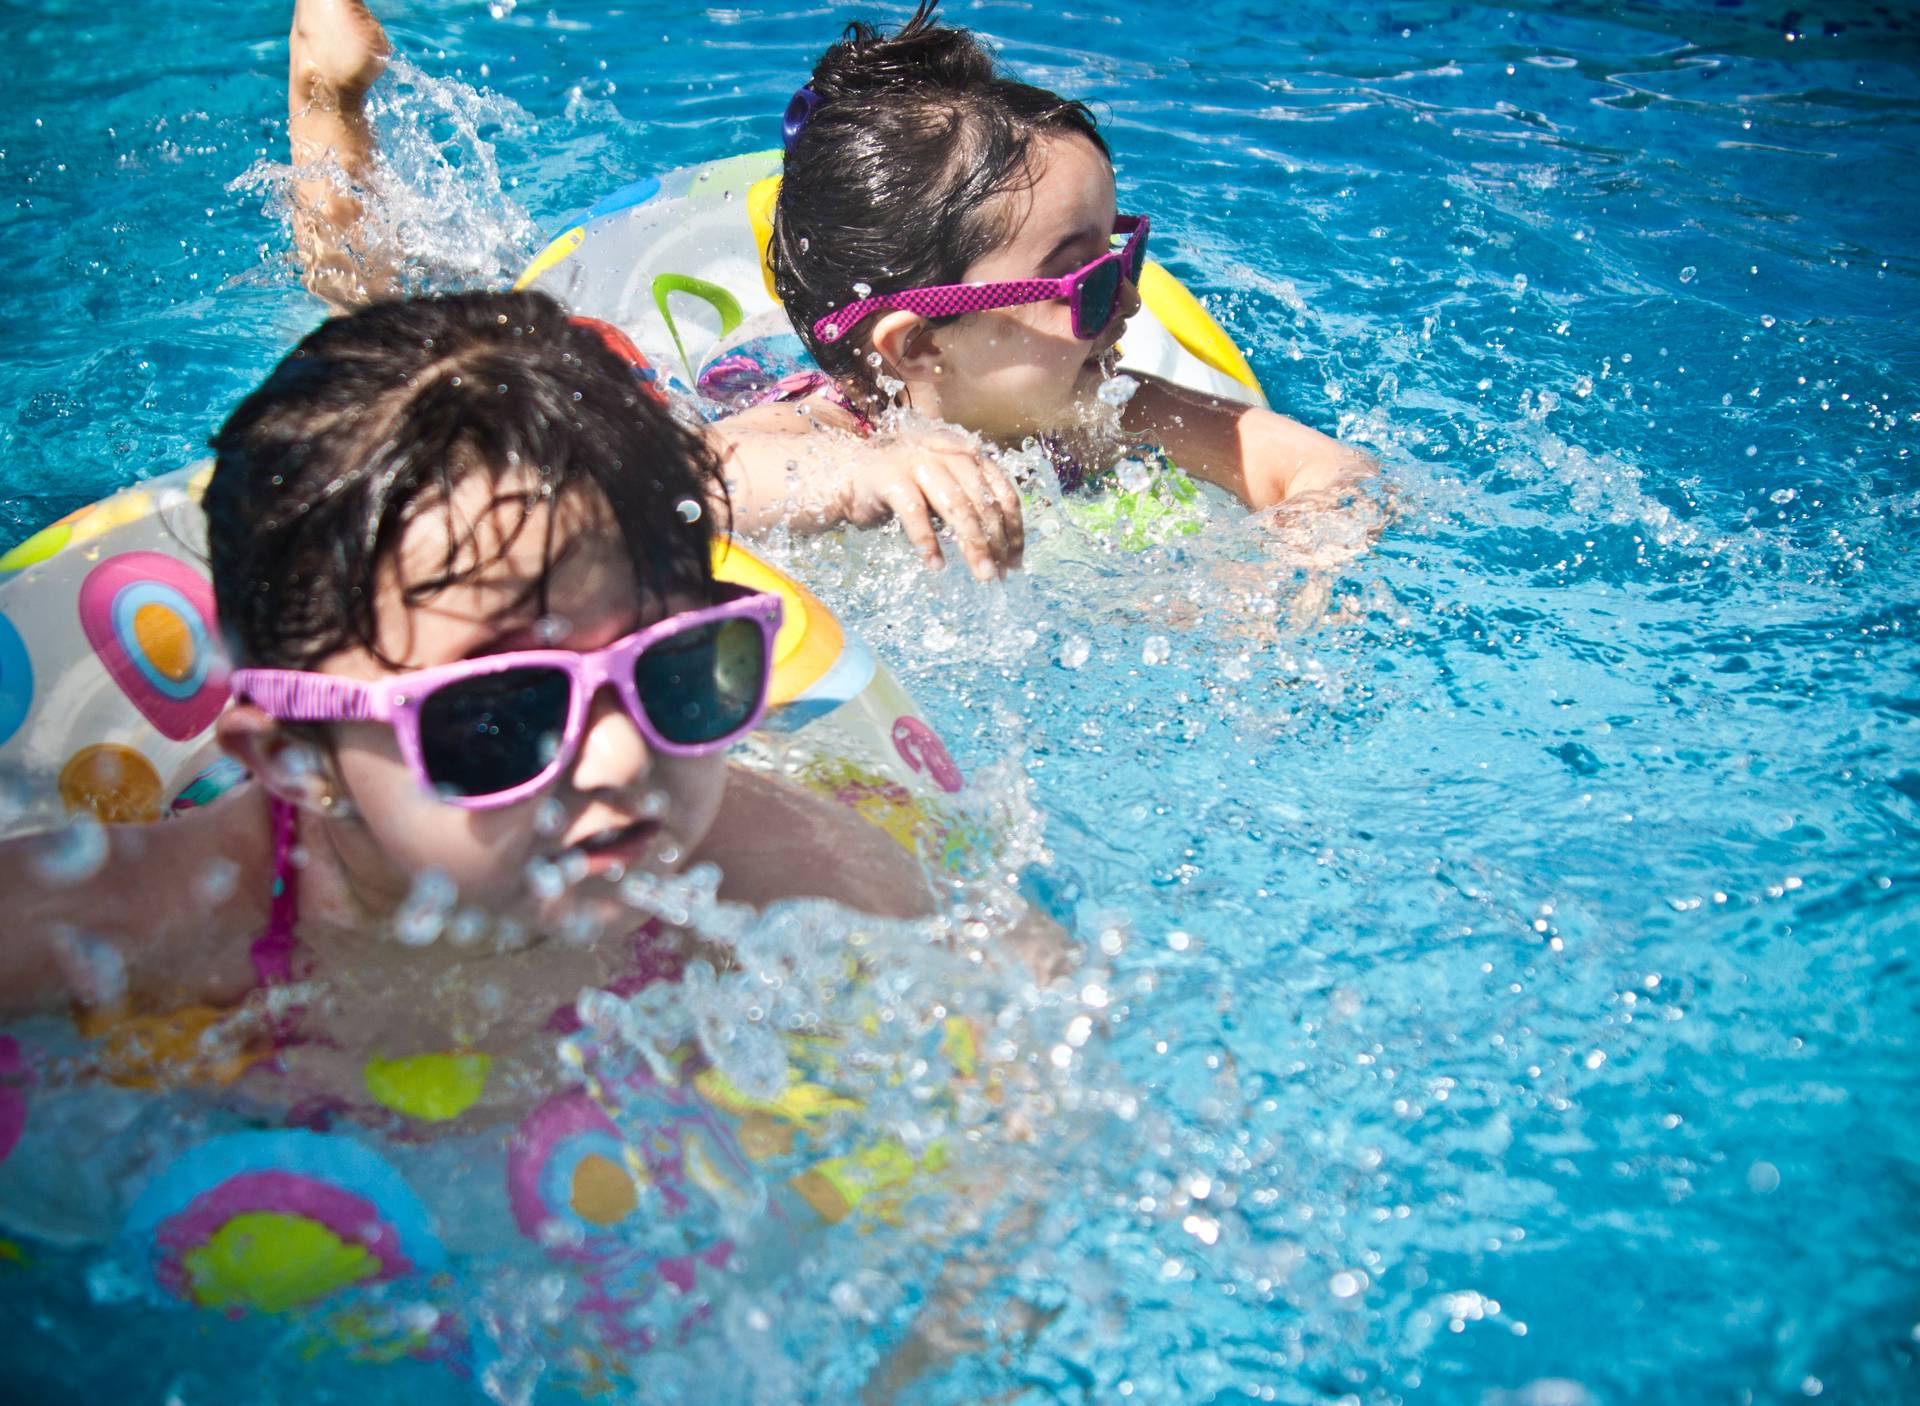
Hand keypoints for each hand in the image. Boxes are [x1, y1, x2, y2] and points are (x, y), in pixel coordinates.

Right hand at [840, 431, 1024, 579]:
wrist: (850, 471)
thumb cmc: (904, 486)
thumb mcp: (945, 490)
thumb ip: (971, 505)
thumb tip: (1003, 550)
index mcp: (968, 455)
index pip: (1003, 493)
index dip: (1014, 529)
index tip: (1015, 561)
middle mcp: (948, 453)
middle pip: (983, 503)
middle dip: (997, 543)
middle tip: (1000, 575)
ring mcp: (919, 462)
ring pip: (957, 507)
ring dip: (973, 545)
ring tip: (982, 575)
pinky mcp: (891, 478)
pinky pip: (915, 514)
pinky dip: (928, 542)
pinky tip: (936, 565)